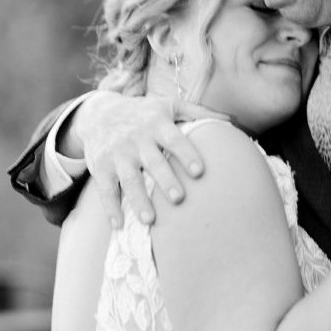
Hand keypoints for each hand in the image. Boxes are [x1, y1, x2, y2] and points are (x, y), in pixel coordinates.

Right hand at [70, 91, 222, 227]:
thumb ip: (198, 112)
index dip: (186, 153)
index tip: (199, 171)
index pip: (174, 139)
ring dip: (138, 200)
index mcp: (156, 124)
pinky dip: (110, 208)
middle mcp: (136, 139)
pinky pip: (105, 190)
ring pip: (129, 179)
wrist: (98, 113)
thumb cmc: (143, 112)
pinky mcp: (100, 168)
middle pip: (152, 162)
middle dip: (165, 179)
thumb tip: (232, 118)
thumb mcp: (169, 105)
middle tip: (179, 198)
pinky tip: (119, 225)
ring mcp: (117, 154)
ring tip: (150, 220)